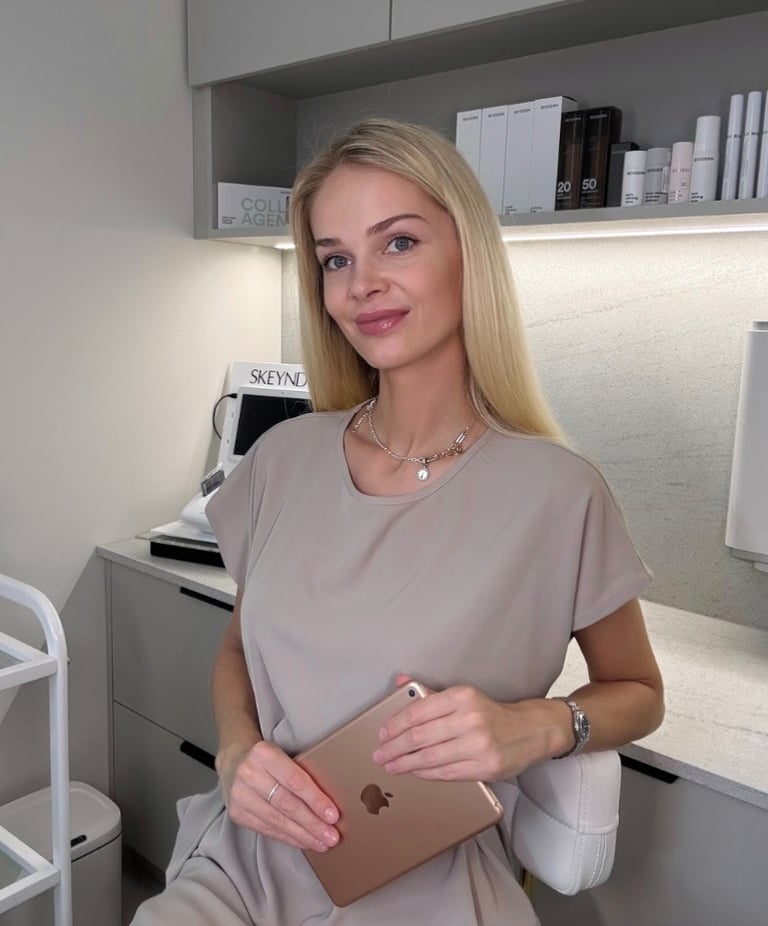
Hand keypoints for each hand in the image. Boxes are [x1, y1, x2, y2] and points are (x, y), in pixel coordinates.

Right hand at [217, 740, 339, 851]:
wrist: (234, 762)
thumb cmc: (268, 760)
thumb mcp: (283, 755)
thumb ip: (301, 772)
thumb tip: (329, 803)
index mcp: (264, 753)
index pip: (295, 780)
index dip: (315, 800)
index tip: (333, 816)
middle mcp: (249, 773)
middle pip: (287, 804)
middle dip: (312, 823)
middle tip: (332, 836)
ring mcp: (240, 795)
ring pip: (277, 820)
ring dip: (302, 835)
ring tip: (322, 843)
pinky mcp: (237, 813)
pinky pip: (267, 829)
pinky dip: (288, 837)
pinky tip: (303, 841)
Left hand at [372, 675, 543, 781]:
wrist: (530, 731)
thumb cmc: (491, 713)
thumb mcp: (463, 695)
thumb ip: (430, 693)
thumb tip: (401, 682)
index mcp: (462, 697)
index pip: (419, 711)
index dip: (396, 724)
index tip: (382, 733)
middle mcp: (470, 719)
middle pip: (420, 737)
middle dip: (394, 747)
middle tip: (380, 754)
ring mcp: (478, 745)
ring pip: (430, 758)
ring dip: (405, 764)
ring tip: (390, 765)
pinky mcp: (485, 768)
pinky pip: (446, 773)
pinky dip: (425, 773)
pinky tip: (414, 772)